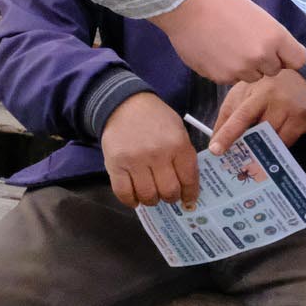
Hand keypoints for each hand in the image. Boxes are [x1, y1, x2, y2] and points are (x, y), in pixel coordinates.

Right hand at [99, 92, 199, 208]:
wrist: (125, 104)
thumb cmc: (155, 118)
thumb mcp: (178, 130)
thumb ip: (184, 156)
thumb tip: (189, 186)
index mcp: (177, 144)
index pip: (188, 179)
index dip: (190, 193)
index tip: (189, 200)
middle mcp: (157, 154)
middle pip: (169, 191)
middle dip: (171, 197)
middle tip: (169, 195)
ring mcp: (135, 160)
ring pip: (148, 196)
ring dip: (152, 200)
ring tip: (152, 195)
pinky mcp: (115, 164)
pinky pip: (124, 193)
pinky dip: (131, 201)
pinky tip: (135, 198)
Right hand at [149, 0, 305, 84]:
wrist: (185, 5)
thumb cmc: (219, 1)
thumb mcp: (255, 13)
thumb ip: (269, 35)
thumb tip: (276, 52)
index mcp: (274, 36)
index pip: (297, 60)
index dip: (287, 56)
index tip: (280, 53)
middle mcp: (261, 56)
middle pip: (274, 70)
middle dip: (264, 61)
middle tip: (246, 43)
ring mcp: (240, 70)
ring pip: (252, 76)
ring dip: (245, 67)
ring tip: (227, 45)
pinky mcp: (220, 77)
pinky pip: (231, 79)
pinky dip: (225, 69)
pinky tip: (214, 50)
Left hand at [210, 69, 305, 151]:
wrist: (303, 80)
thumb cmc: (267, 88)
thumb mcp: (244, 94)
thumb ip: (228, 115)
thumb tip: (214, 140)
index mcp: (254, 90)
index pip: (239, 116)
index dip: (226, 134)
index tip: (215, 150)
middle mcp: (273, 97)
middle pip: (257, 131)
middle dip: (245, 146)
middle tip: (235, 160)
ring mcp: (290, 108)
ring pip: (271, 140)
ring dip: (262, 147)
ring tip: (256, 150)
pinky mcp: (303, 119)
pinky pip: (286, 142)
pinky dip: (277, 146)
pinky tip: (274, 142)